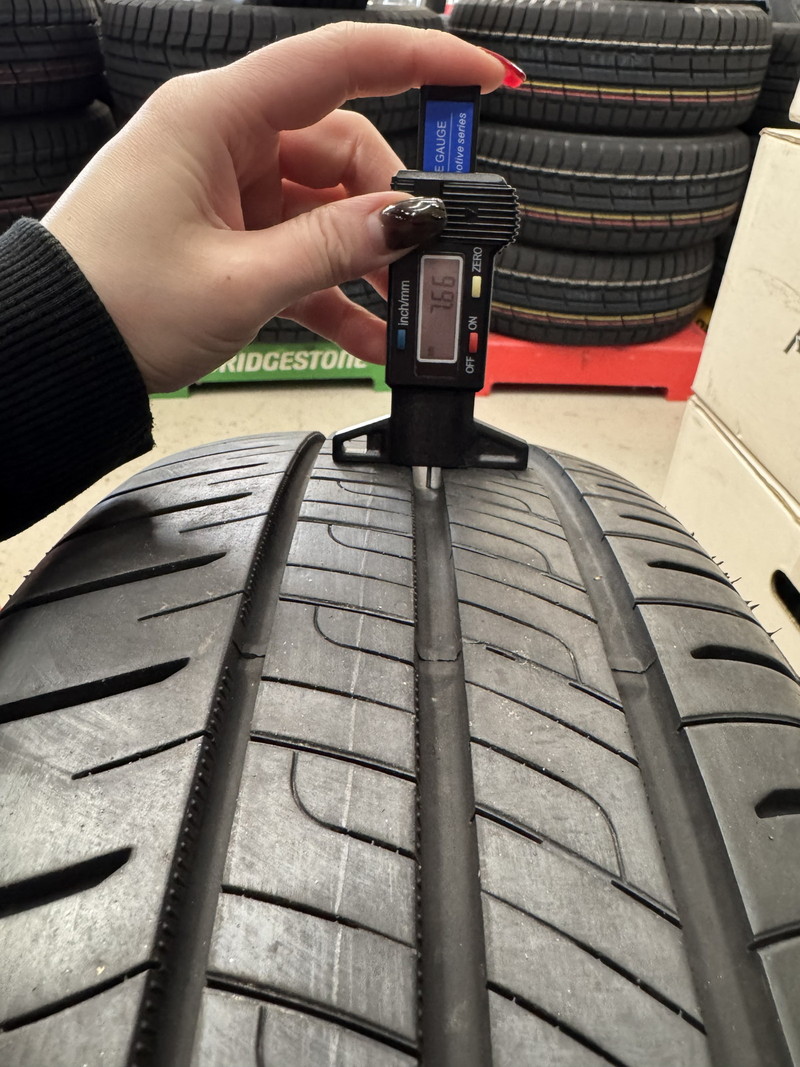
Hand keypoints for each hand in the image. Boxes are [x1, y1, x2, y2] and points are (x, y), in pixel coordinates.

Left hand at [43, 23, 506, 392]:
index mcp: (215, 119)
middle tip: (426, 257)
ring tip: (403, 307)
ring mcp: (228, 192)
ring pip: (328, 207)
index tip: (481, 79)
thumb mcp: (239, 281)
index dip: (420, 64)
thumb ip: (333, 248)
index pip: (338, 62)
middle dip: (392, 206)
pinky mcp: (230, 238)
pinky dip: (336, 291)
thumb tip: (407, 222)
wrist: (54, 354)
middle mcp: (224, 144)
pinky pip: (302, 252)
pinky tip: (370, 333)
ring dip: (367, 258)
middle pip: (343, 150)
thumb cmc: (110, 301)